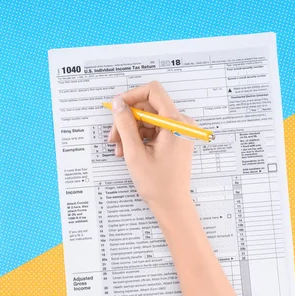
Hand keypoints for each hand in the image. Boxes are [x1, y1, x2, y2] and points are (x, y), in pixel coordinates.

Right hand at [108, 81, 195, 213]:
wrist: (172, 204)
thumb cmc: (157, 183)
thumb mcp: (134, 153)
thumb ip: (125, 125)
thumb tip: (118, 104)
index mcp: (175, 123)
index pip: (153, 91)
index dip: (132, 96)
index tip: (116, 108)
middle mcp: (180, 122)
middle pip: (148, 106)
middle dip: (128, 119)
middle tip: (113, 137)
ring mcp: (178, 130)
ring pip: (148, 118)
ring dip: (131, 131)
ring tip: (120, 150)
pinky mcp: (174, 138)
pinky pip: (153, 129)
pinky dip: (139, 137)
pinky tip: (129, 152)